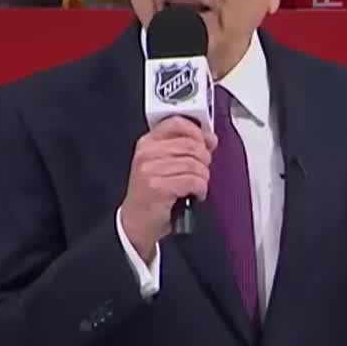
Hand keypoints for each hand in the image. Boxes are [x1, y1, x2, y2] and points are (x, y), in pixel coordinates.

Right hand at [118, 116, 215, 261]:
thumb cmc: (151, 195)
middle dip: (204, 161)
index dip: (197, 132)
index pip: (177, 123)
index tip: (206, 143)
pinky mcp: (158, 187)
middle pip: (192, 145)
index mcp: (148, 143)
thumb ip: (186, 148)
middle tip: (200, 172)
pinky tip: (194, 195)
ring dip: (202, 178)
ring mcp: (151, 170)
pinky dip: (200, 190)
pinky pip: (194, 181)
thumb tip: (210, 138)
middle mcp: (147, 154)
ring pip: (195, 164)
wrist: (136, 223)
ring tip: (195, 186)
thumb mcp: (165, 164)